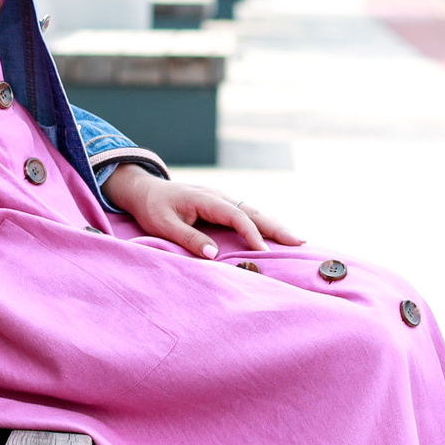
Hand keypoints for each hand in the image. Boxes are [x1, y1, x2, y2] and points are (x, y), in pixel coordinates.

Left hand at [101, 165, 303, 258]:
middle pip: (254, 211)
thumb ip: (188, 238)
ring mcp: (222, 199)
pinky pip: (247, 213)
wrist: (144, 190)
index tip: (264, 251)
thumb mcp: (164, 225)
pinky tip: (275, 233)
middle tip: (300, 242)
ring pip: (254, 211)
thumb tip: (213, 255)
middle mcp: (219, 196)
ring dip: (275, 225)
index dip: (251, 234)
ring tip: (297, 239)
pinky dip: (264, 223)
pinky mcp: (221, 204)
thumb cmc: (152, 208)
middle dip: (277, 227)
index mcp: (207, 199)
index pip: (236, 216)